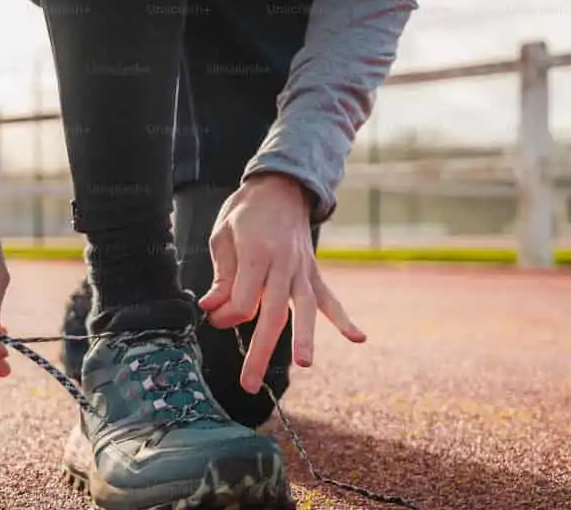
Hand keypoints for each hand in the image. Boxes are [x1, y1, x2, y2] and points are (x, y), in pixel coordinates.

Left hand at [198, 173, 365, 393]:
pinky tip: (358, 338)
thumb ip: (222, 275)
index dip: (224, 315)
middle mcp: (283, 265)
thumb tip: (212, 307)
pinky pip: (330, 298)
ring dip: (305, 338)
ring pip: (305, 310)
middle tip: (249, 384)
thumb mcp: (223, 235)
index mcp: (257, 253)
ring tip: (306, 364)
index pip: (243, 301)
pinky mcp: (314, 272)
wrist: (281, 186)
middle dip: (259, 352)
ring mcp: (303, 270)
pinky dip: (344, 319)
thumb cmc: (246, 212)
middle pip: (272, 315)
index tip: (213, 313)